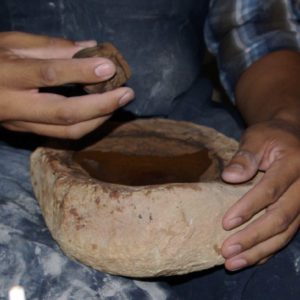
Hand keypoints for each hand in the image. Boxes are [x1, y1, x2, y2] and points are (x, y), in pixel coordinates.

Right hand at [0, 31, 133, 137]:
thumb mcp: (11, 42)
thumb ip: (50, 46)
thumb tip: (89, 47)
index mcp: (6, 74)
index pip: (49, 74)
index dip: (82, 71)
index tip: (109, 66)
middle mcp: (14, 105)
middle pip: (65, 113)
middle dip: (101, 105)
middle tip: (127, 93)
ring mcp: (21, 124)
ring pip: (67, 130)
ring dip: (99, 118)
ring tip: (119, 102)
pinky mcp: (28, 133)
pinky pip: (63, 134)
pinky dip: (87, 123)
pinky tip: (102, 111)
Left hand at [221, 119, 299, 270]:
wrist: (291, 138)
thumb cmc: (271, 136)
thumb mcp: (256, 138)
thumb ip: (244, 156)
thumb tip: (229, 177)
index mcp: (294, 164)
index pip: (270, 190)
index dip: (248, 208)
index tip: (226, 223)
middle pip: (280, 218)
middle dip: (252, 237)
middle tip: (227, 252)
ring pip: (285, 232)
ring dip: (259, 250)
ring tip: (233, 263)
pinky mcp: (299, 212)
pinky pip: (287, 234)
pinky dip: (269, 249)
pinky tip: (252, 259)